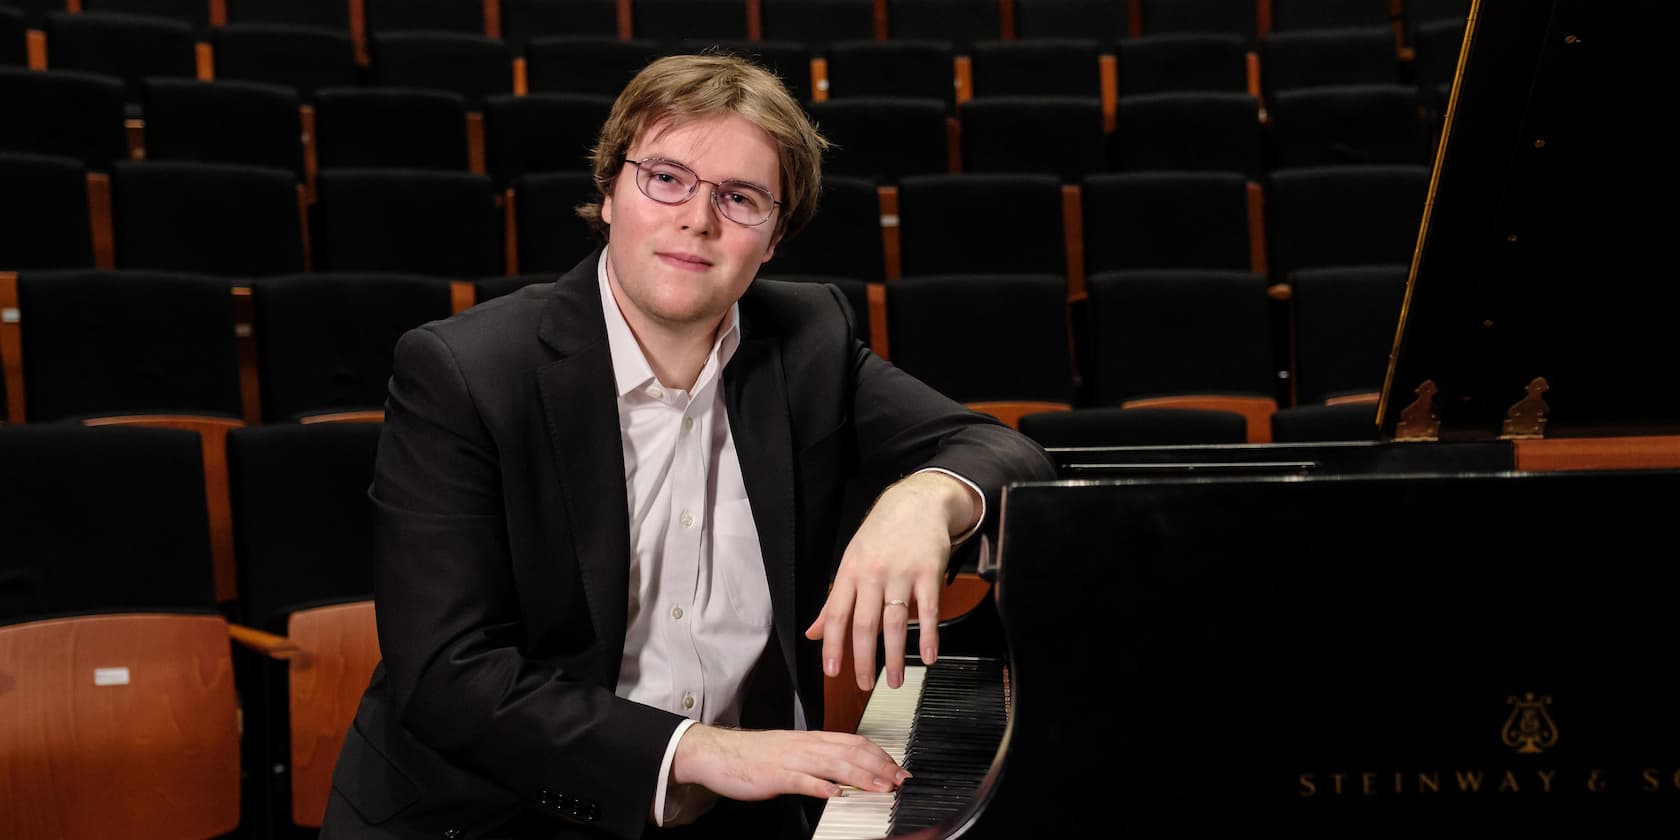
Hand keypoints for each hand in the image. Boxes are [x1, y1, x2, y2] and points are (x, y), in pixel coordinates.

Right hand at [671, 724, 909, 799]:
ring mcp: (792, 759)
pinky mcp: (776, 775)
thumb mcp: (792, 752)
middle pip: (850, 751)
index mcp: (811, 739)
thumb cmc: (754, 755)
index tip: (897, 769)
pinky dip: (821, 786)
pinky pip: (802, 780)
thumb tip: (843, 772)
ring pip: (833, 763)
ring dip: (860, 776)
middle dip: (879, 766)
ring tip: (879, 787)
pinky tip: (835, 794)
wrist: (718, 753)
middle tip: (898, 780)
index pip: (854, 742)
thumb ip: (818, 759)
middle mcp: (806, 745)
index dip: (879, 755)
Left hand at [804, 472, 979, 690]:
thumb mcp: (851, 560)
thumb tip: (812, 633)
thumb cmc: (882, 533)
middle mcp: (873, 574)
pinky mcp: (928, 571)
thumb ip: (834, 600)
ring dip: (895, 656)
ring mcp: (901, 573)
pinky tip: (929, 656)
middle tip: (864, 685)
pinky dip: (928, 635)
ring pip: (895, 622)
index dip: (832, 645)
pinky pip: (928, 609)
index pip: (835, 614)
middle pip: (864, 624)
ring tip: (896, 680)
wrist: (917, 501)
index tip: (832, 672)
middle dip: (863, 659)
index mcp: (850, 572)